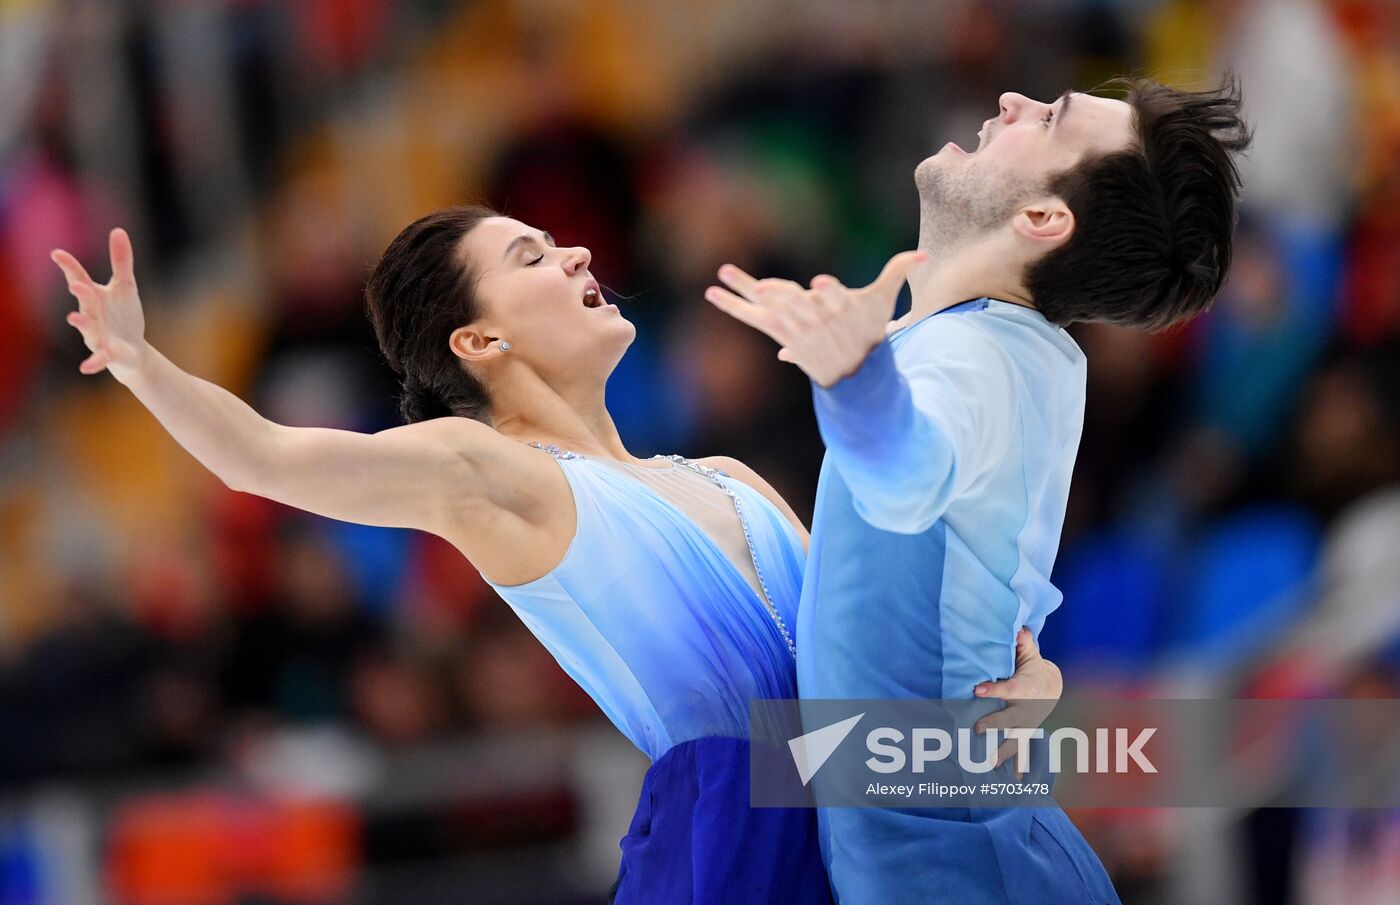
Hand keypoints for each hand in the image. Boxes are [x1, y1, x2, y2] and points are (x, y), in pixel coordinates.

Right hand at [51, 228, 148, 383]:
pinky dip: (94, 361)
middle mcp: (92, 315)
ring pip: (89, 329)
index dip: (69, 267)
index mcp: (95, 296)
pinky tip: (87, 367)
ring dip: (83, 324)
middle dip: (82, 294)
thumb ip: (121, 261)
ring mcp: (98, 335)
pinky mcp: (109, 354)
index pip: (79, 279)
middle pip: (86, 303)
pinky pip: (100, 358)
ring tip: (74, 318)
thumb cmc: (124, 316)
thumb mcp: (127, 287)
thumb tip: (118, 230)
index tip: (57, 253)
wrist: (132, 351)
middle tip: (77, 285)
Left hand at [704, 250, 926, 386]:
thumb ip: (898, 272)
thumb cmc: (869, 331)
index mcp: (841, 310)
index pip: (835, 298)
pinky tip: (714, 292)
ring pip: (768, 309)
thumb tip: (922, 255)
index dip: (829, 291)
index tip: (821, 283)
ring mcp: (794, 329)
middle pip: (796, 304)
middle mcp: (815, 321)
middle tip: (762, 287)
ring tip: (725, 274)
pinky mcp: (780, 334)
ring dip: (745, 293)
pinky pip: (753, 318)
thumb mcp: (884, 302)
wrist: (852, 373)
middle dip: (780, 295)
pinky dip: (734, 306)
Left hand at [974, 627, 1063, 770]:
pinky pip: (1021, 753)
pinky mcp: (1025, 735)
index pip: (1009, 689)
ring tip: (988, 764)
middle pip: (1009, 719)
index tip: (977, 690)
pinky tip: (1012, 783)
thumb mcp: (1030, 655)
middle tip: (976, 729)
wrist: (1052, 687)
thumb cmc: (1032, 668)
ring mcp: (1027, 725)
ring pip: (1014, 740)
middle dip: (994, 725)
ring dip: (1002, 752)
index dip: (994, 689)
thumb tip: (1020, 630)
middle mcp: (1026, 710)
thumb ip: (1024, 645)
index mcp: (1025, 688)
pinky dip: (1018, 768)